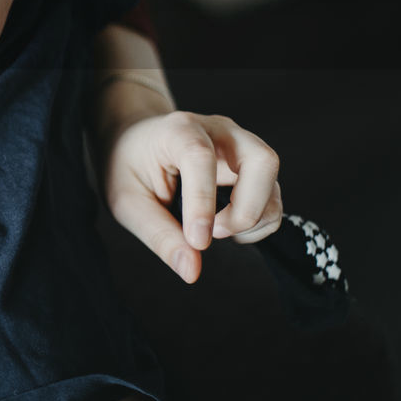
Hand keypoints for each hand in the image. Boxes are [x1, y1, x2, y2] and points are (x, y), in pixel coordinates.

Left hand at [103, 111, 281, 283]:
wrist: (135, 141)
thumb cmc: (128, 166)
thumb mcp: (127, 201)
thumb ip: (159, 234)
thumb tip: (192, 271)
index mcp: (178, 129)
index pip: (200, 157)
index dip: (202, 202)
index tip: (197, 241)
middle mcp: (218, 131)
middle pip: (261, 160)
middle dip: (246, 209)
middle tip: (214, 233)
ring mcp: (240, 146)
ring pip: (272, 180)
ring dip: (254, 218)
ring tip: (217, 232)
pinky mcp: (251, 167)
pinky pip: (273, 196)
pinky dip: (259, 221)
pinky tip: (227, 228)